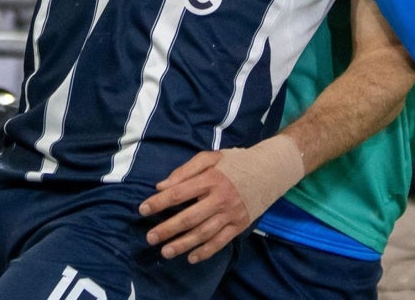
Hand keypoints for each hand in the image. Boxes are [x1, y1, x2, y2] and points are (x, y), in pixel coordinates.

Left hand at [139, 135, 303, 262]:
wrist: (271, 170)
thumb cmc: (236, 162)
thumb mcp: (211, 157)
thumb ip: (185, 170)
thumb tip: (162, 187)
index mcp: (211, 178)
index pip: (179, 193)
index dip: (159, 202)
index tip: (143, 209)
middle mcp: (221, 198)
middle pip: (190, 217)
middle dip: (168, 229)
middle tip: (150, 237)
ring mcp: (232, 214)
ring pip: (204, 233)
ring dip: (183, 244)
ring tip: (166, 251)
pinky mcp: (240, 225)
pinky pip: (221, 241)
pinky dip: (206, 251)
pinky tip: (191, 257)